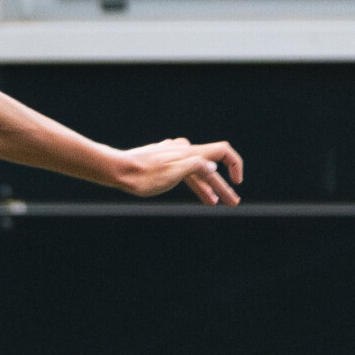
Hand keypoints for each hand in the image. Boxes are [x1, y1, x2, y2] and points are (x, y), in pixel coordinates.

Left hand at [113, 138, 242, 205]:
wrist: (118, 170)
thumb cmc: (143, 176)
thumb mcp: (172, 174)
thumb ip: (194, 167)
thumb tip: (213, 168)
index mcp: (190, 153)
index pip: (223, 152)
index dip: (235, 165)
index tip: (237, 183)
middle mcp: (184, 151)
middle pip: (210, 168)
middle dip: (222, 187)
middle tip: (232, 203)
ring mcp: (174, 156)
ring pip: (197, 172)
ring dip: (209, 188)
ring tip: (215, 203)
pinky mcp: (165, 162)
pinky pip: (185, 172)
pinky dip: (194, 184)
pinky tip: (197, 193)